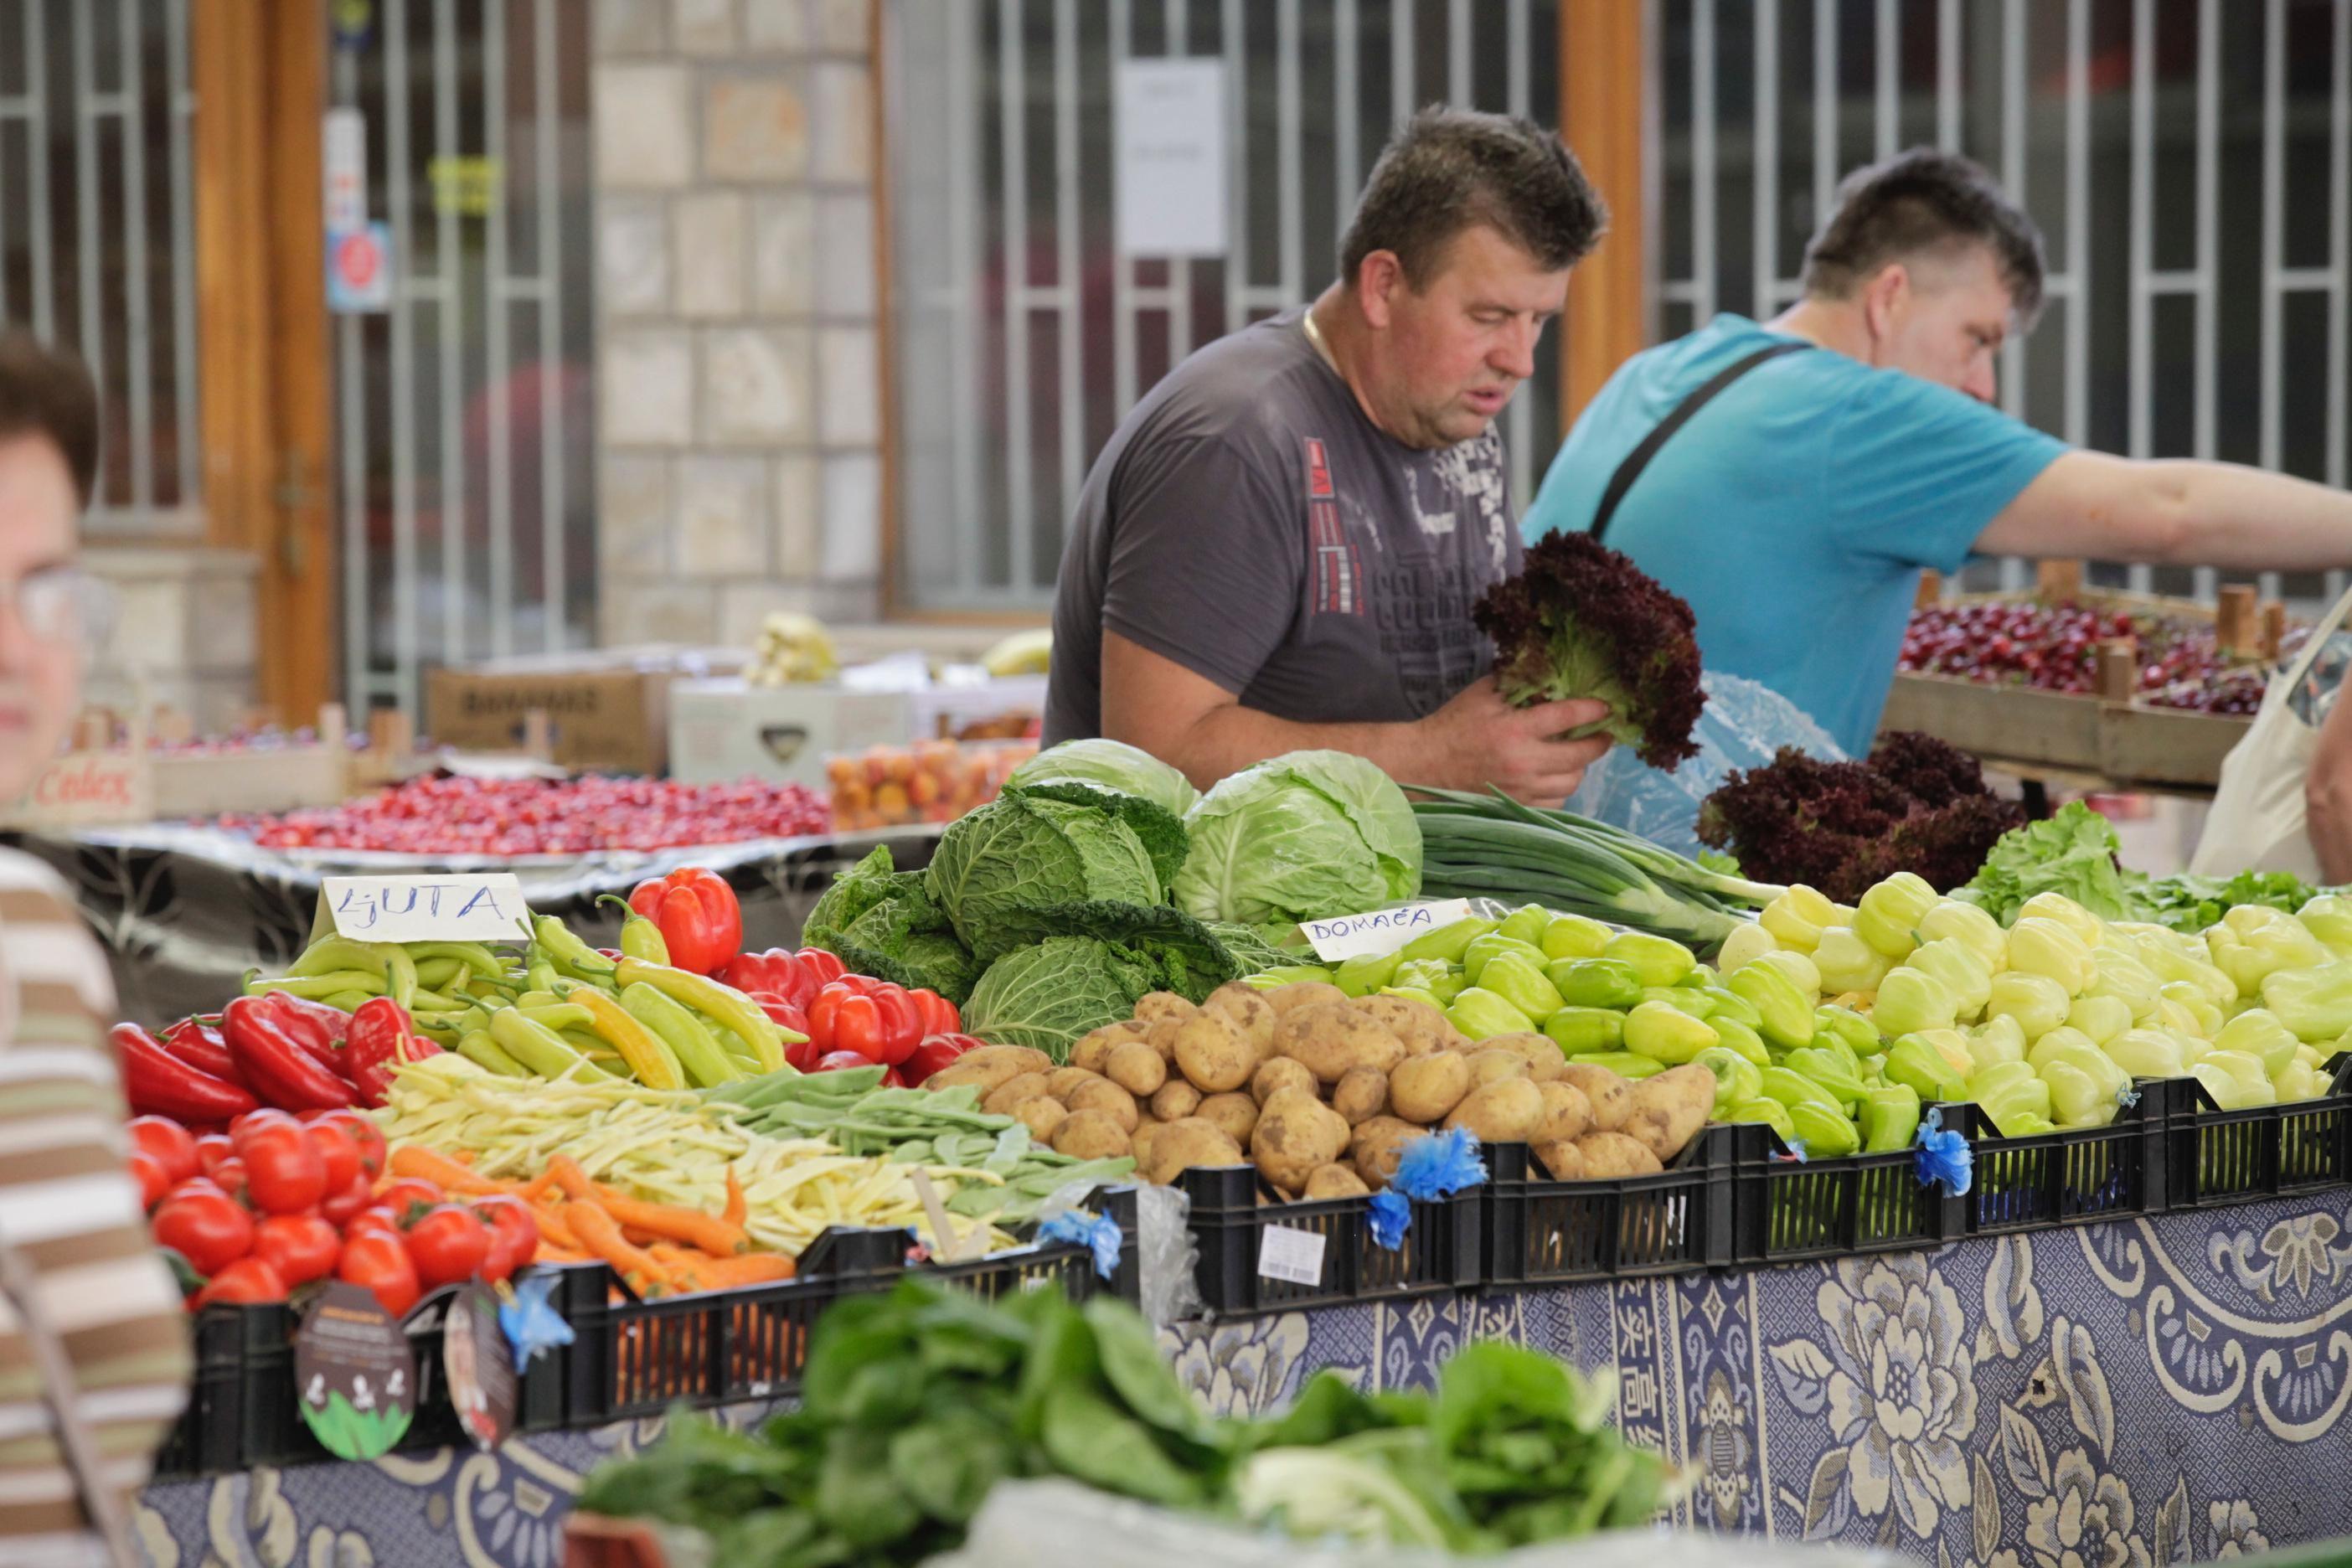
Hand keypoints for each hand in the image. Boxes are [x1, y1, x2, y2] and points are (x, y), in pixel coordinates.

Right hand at [1415, 679, 1612, 805]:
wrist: (1425, 766)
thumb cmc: (1454, 724)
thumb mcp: (1483, 694)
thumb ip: (1518, 684)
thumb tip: (1553, 676)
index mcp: (1514, 729)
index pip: (1568, 716)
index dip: (1593, 710)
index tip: (1605, 707)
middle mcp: (1523, 762)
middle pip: (1581, 755)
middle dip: (1599, 742)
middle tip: (1604, 734)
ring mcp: (1522, 790)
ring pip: (1572, 782)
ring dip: (1580, 767)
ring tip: (1577, 756)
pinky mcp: (1517, 808)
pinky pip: (1556, 803)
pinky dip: (1561, 789)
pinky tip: (1555, 777)